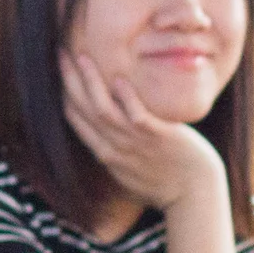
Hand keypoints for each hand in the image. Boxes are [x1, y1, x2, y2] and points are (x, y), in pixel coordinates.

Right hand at [61, 50, 224, 213]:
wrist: (194, 197)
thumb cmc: (165, 183)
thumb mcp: (129, 170)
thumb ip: (115, 150)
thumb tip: (104, 133)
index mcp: (104, 154)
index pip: (74, 119)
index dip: (63, 93)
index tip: (59, 71)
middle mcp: (113, 148)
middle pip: (82, 110)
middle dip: (69, 81)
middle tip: (60, 55)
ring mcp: (135, 143)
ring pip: (103, 110)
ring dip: (90, 82)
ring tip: (82, 57)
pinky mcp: (158, 137)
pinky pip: (136, 115)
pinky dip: (126, 97)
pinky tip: (118, 78)